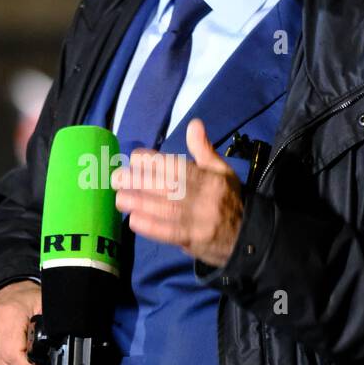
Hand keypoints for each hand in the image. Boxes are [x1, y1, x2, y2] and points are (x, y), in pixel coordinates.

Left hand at [111, 118, 244, 267]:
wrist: (246, 237)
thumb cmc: (229, 199)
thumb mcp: (222, 171)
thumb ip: (204, 149)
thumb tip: (194, 124)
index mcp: (210, 178)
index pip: (179, 167)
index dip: (155, 162)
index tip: (134, 158)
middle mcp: (204, 198)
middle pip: (169, 187)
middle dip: (140, 181)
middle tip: (117, 178)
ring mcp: (199, 221)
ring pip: (166, 209)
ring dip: (140, 203)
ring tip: (119, 198)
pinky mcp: (193, 240)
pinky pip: (169, 233)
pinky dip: (150, 227)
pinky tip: (133, 220)